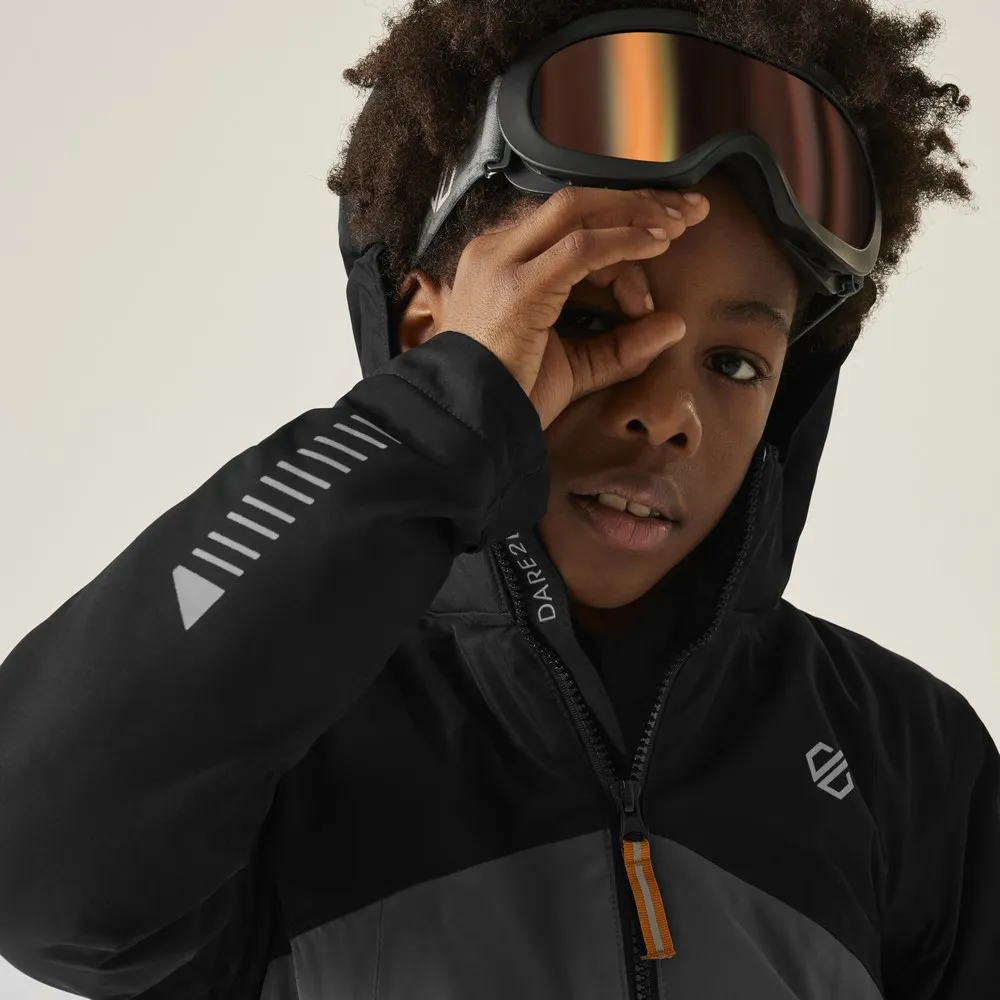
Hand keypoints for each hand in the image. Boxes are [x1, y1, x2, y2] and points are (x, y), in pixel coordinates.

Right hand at [438, 185, 709, 429]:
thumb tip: (675, 325)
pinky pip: (582, 248)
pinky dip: (624, 242)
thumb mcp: (575, 366)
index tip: (668, 232)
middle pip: (576, 203)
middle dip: (637, 200)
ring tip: (677, 228)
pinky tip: (656, 245)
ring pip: (579, 212)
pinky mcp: (519, 287)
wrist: (470, 426)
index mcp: (502, 262)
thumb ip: (621, 345)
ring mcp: (503, 264)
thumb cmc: (512, 398)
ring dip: (636, 215)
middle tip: (688, 211)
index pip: (567, 222)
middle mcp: (497, 252)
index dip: (623, 219)